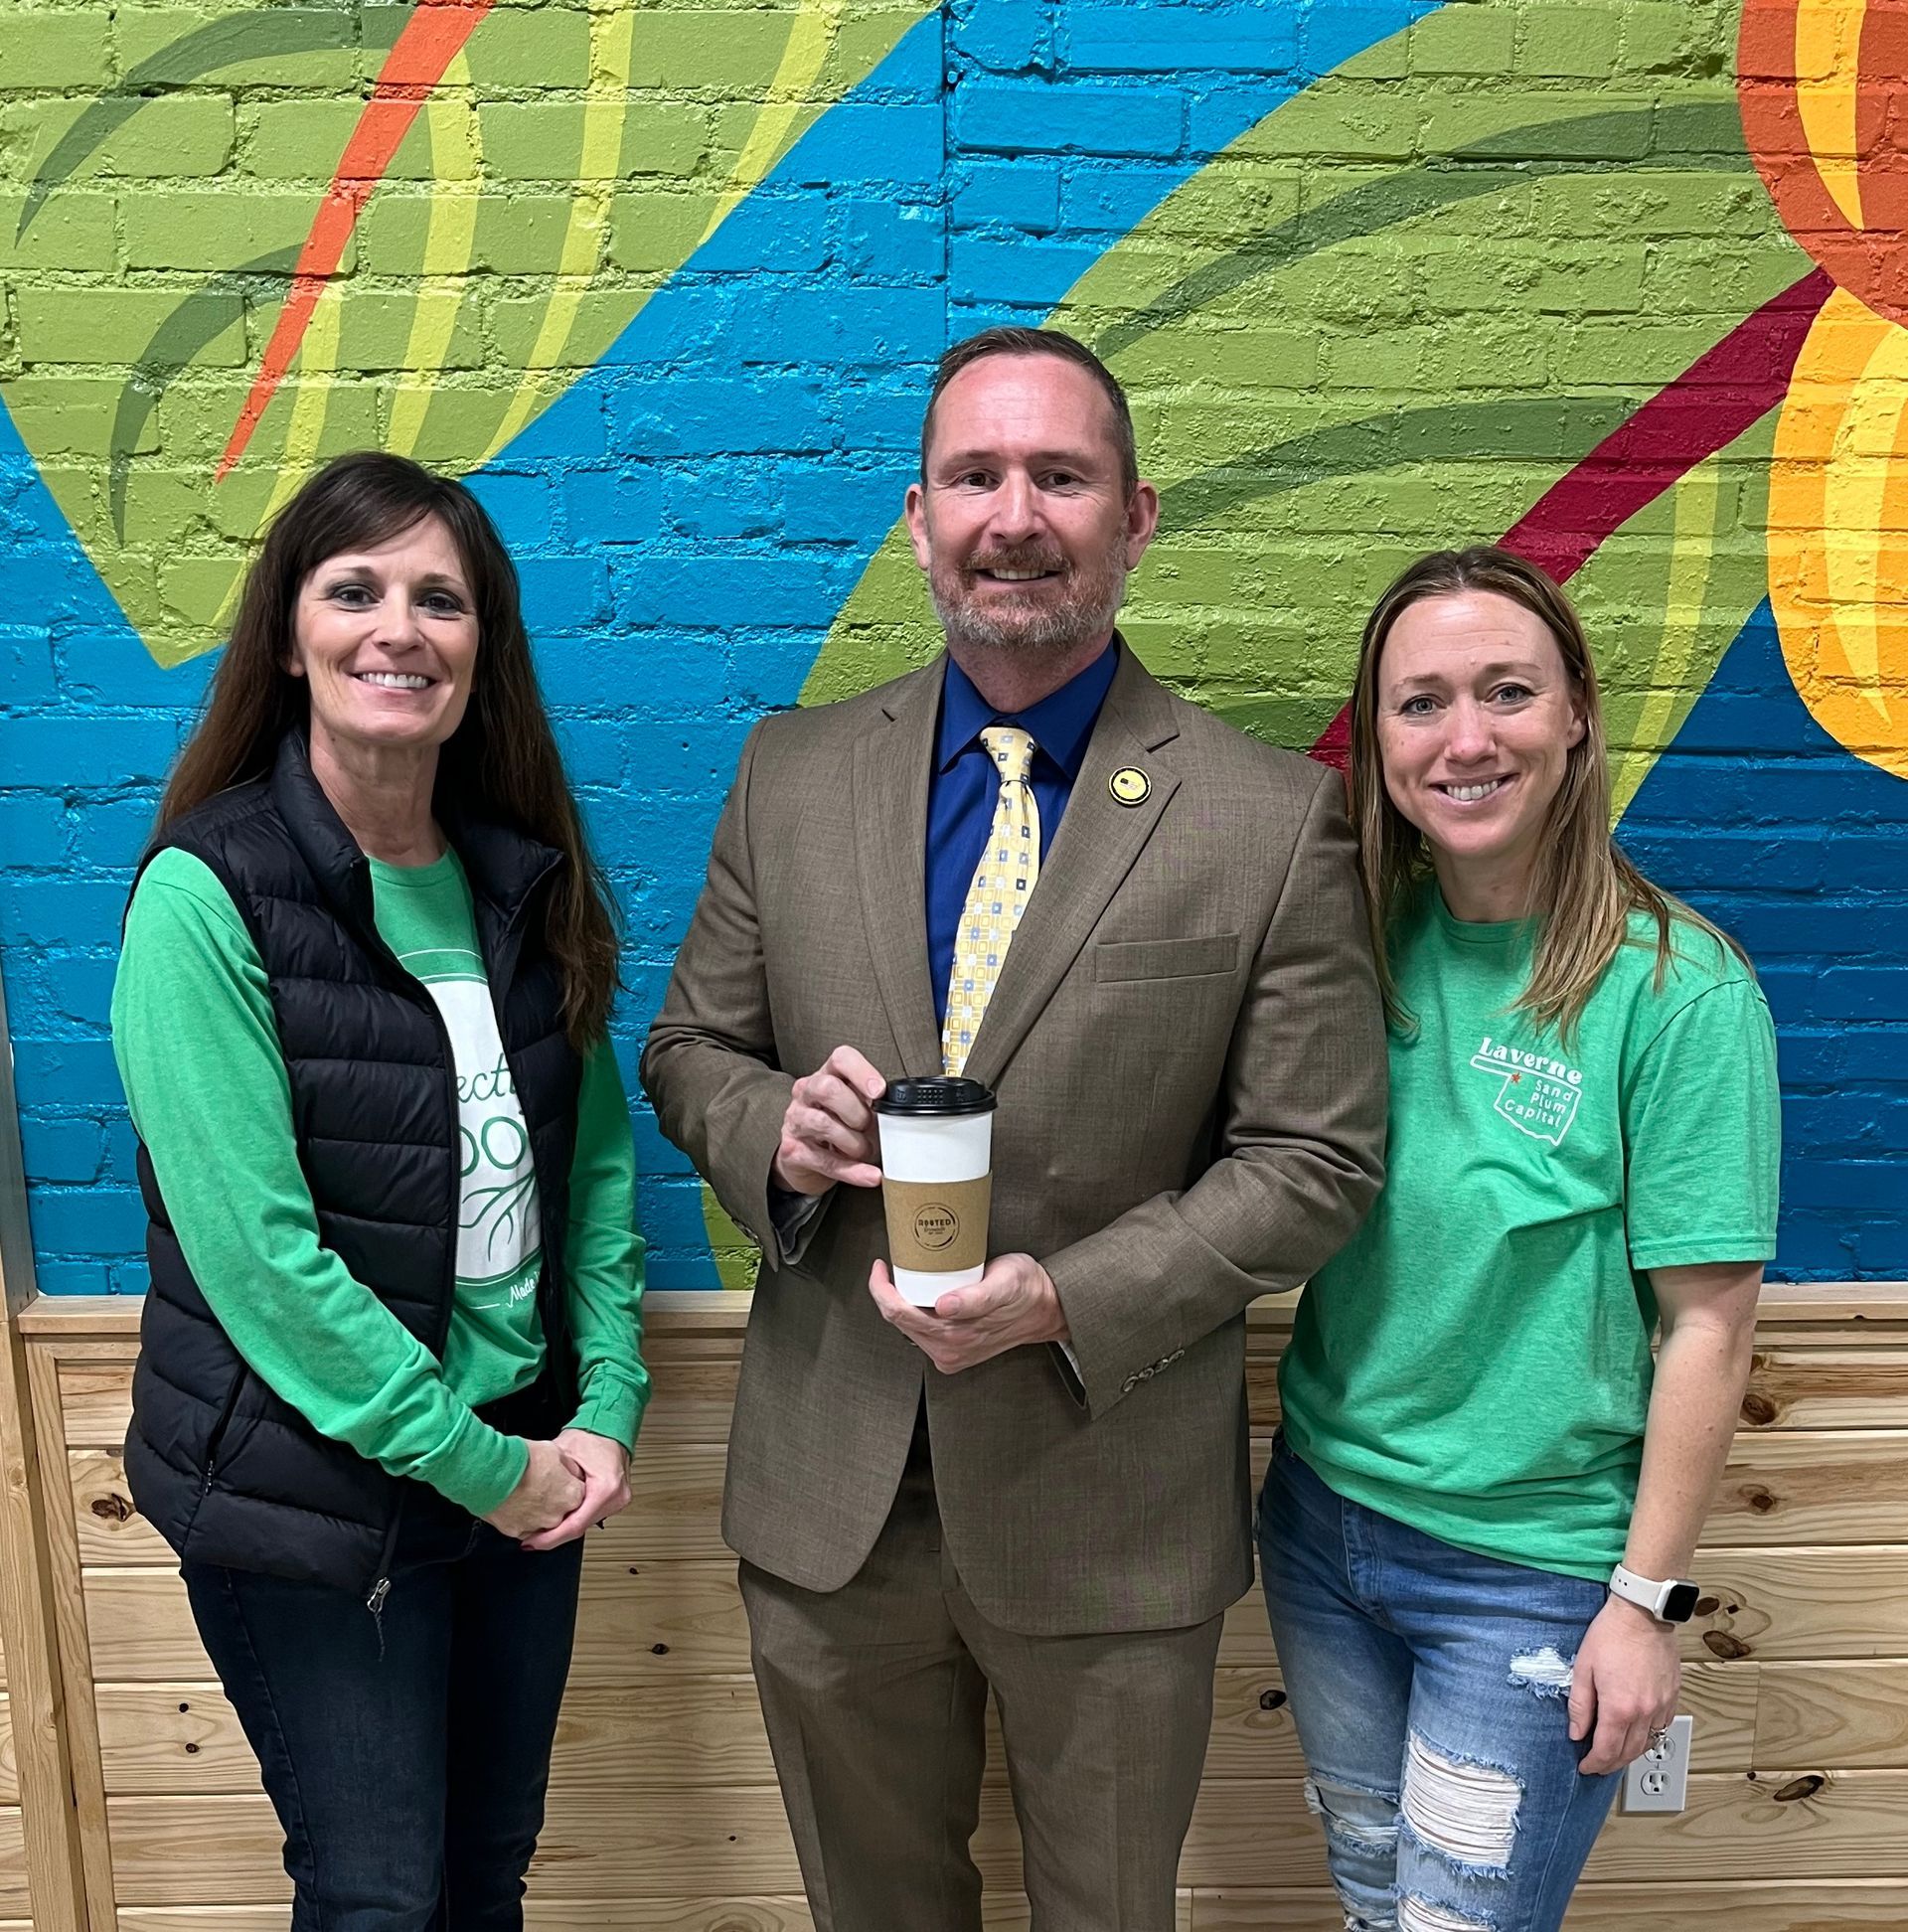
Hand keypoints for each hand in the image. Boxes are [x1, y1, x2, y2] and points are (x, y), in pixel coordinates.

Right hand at [483, 1437, 586, 1539]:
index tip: (559, 1479)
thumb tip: (571, 1471)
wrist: (490, 1471)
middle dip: (553, 1499)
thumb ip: (568, 1466)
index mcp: (571, 1495)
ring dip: (537, 1510)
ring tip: (524, 1491)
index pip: (578, 1493)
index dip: (567, 1484)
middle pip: (561, 1510)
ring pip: (542, 1520)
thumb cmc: (520, 1460)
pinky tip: (514, 1501)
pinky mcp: (516, 1532)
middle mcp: (557, 1515)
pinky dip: (520, 1517)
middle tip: (539, 1485)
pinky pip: (523, 1527)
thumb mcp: (554, 1451)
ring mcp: (537, 1526)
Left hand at [519, 1427, 632, 1552]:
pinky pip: (590, 1517)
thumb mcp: (563, 1453)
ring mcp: (618, 1501)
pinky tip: (557, 1521)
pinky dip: (573, 1520)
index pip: (574, 1525)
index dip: (550, 1538)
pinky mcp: (615, 1501)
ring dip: (562, 1529)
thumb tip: (524, 1490)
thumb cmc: (592, 1435)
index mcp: (606, 1488)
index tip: (532, 1543)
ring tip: (539, 1532)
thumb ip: (548, 1475)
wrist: (611, 1428)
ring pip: (584, 1525)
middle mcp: (616, 1498)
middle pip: (579, 1528)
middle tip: (530, 1540)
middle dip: (553, 1535)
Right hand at [773, 1045, 887, 1196]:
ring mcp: (796, 1120)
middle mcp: (806, 1092)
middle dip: (856, 1111)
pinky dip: (853, 1171)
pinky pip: (825, 1161)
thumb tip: (900, 1111)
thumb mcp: (856, 1108)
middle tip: (868, 1126)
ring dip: (853, 1142)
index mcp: (826, 1075)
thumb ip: (873, 1103)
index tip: (879, 1091)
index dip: (862, 1072)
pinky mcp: (793, 1150)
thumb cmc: (838, 1126)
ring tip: (864, 1150)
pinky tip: (869, 1175)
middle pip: (827, 1088)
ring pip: (823, 1124)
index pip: (841, 1058)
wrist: (807, 1159)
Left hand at [869, 1252, 1068, 1374]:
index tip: (882, 1265)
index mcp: (954, 1337)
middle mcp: (948, 1351)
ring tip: (906, 1276)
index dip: (882, 1288)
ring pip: (908, 1326)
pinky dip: (915, 1311)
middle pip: (899, 1320)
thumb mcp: (1004, 1284)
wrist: (1047, 1308)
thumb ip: (976, 1298)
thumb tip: (944, 1306)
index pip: (897, 1313)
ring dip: (901, 1302)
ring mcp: (950, 1353)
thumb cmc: (1026, 1291)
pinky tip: (920, 1294)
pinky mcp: (954, 1350)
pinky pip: (921, 1331)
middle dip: (888, 1293)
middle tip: (892, 1265)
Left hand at [1568, 1595, 1681, 1774]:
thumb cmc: (1611, 1634)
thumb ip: (1580, 1705)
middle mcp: (1644, 1713)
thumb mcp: (1583, 1667)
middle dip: (1611, 1764)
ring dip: (1630, 1754)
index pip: (1607, 1750)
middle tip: (1598, 1765)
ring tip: (1615, 1754)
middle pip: (1629, 1753)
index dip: (1594, 1763)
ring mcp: (1661, 1706)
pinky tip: (1638, 1735)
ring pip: (1647, 1744)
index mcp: (1619, 1707)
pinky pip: (1662, 1728)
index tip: (1586, 1766)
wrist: (1643, 1614)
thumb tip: (1576, 1732)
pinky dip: (1648, 1738)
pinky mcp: (1672, 1697)